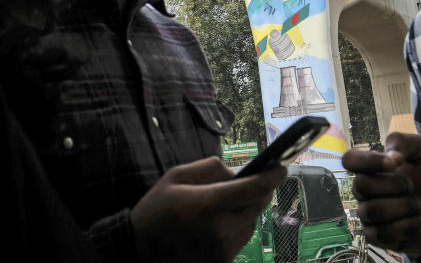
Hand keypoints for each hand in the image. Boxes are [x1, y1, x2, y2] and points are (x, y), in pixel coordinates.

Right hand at [131, 156, 285, 262]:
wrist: (139, 250)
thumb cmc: (156, 209)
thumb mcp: (176, 176)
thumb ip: (210, 168)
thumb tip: (238, 172)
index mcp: (206, 204)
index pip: (253, 189)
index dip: (272, 177)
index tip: (281, 168)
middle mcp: (219, 230)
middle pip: (256, 206)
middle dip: (258, 192)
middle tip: (251, 183)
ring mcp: (222, 251)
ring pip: (251, 224)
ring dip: (246, 211)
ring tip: (224, 206)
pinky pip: (241, 240)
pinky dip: (236, 228)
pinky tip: (217, 224)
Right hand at [343, 132, 420, 260]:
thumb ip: (402, 142)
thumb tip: (390, 156)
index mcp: (371, 168)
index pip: (350, 160)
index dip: (368, 160)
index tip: (395, 163)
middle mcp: (365, 191)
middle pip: (360, 185)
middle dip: (394, 185)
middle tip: (412, 187)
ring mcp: (369, 214)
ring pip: (371, 210)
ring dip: (402, 207)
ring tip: (416, 206)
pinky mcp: (377, 237)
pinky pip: (381, 233)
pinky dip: (405, 227)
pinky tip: (416, 222)